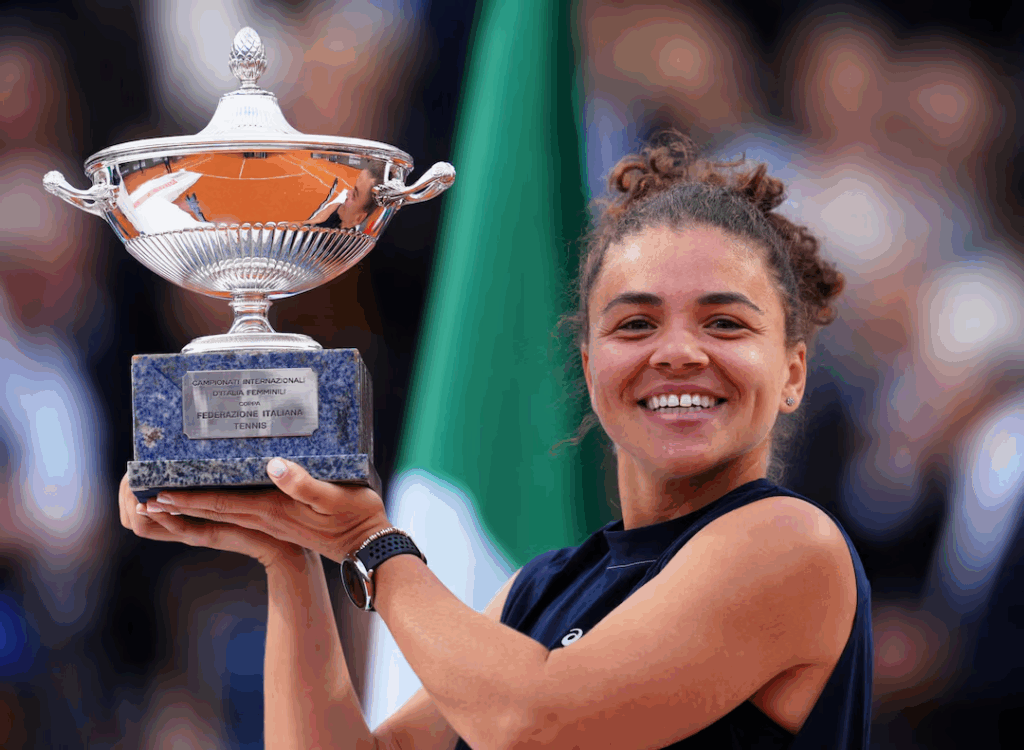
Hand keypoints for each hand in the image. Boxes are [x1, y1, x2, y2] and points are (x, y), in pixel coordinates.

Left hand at [135, 458, 390, 563]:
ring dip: (190, 510)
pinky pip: (236, 517)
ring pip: (220, 516)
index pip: (220, 503)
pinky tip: (207, 505)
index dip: (188, 498)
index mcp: (271, 510)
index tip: (158, 494)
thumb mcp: (335, 497)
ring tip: (162, 502)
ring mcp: (270, 522)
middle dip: (178, 505)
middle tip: (144, 497)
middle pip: (210, 512)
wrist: (369, 545)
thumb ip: (304, 484)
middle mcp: (264, 518)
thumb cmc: (356, 517)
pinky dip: (213, 512)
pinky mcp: (278, 522)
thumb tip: (273, 466)